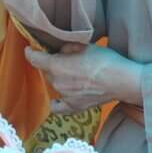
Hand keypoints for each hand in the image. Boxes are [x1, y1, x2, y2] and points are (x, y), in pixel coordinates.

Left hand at [23, 44, 143, 112]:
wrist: (122, 81)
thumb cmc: (105, 60)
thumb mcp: (84, 45)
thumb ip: (66, 47)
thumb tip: (60, 51)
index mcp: (56, 65)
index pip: (34, 58)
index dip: (30, 52)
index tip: (30, 49)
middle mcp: (56, 82)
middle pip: (46, 71)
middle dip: (51, 64)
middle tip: (65, 59)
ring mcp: (64, 96)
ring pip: (54, 84)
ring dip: (58, 78)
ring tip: (74, 73)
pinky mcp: (74, 107)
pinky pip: (58, 107)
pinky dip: (56, 102)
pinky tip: (59, 99)